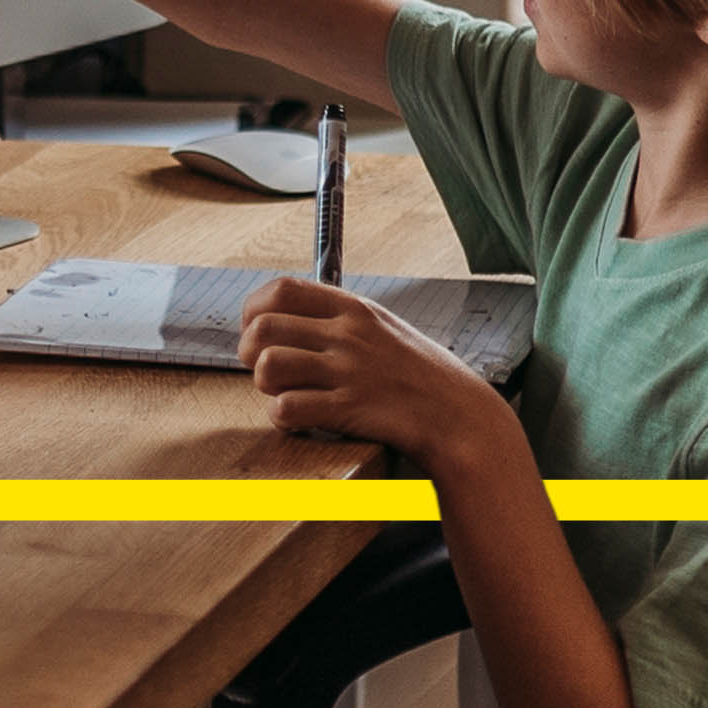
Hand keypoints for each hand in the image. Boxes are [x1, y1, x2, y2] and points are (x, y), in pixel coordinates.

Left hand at [239, 278, 521, 471]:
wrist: (457, 414)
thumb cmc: (420, 374)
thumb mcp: (384, 327)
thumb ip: (340, 319)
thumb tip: (291, 317)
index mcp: (353, 309)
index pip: (281, 290)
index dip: (254, 310)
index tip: (255, 328)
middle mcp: (346, 335)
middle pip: (263, 328)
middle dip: (249, 351)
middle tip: (264, 368)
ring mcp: (346, 372)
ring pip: (268, 366)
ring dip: (265, 385)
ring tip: (284, 392)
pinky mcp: (347, 410)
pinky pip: (286, 408)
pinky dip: (282, 417)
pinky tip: (299, 418)